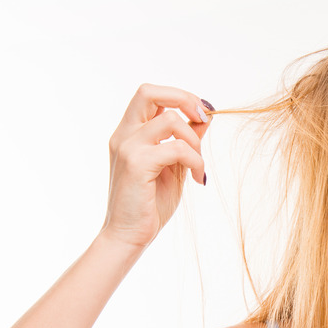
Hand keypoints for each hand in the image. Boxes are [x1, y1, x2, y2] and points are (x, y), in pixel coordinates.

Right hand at [102, 84, 211, 248]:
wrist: (129, 236)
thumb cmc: (150, 204)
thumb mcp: (174, 167)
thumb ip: (185, 142)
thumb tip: (204, 118)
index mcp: (129, 133)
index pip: (150, 95)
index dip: (180, 97)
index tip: (201, 116)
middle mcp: (124, 135)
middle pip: (149, 92)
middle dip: (183, 99)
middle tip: (202, 120)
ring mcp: (128, 148)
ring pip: (169, 119)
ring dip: (194, 140)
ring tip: (198, 164)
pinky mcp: (136, 164)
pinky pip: (176, 148)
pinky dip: (195, 160)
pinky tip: (197, 178)